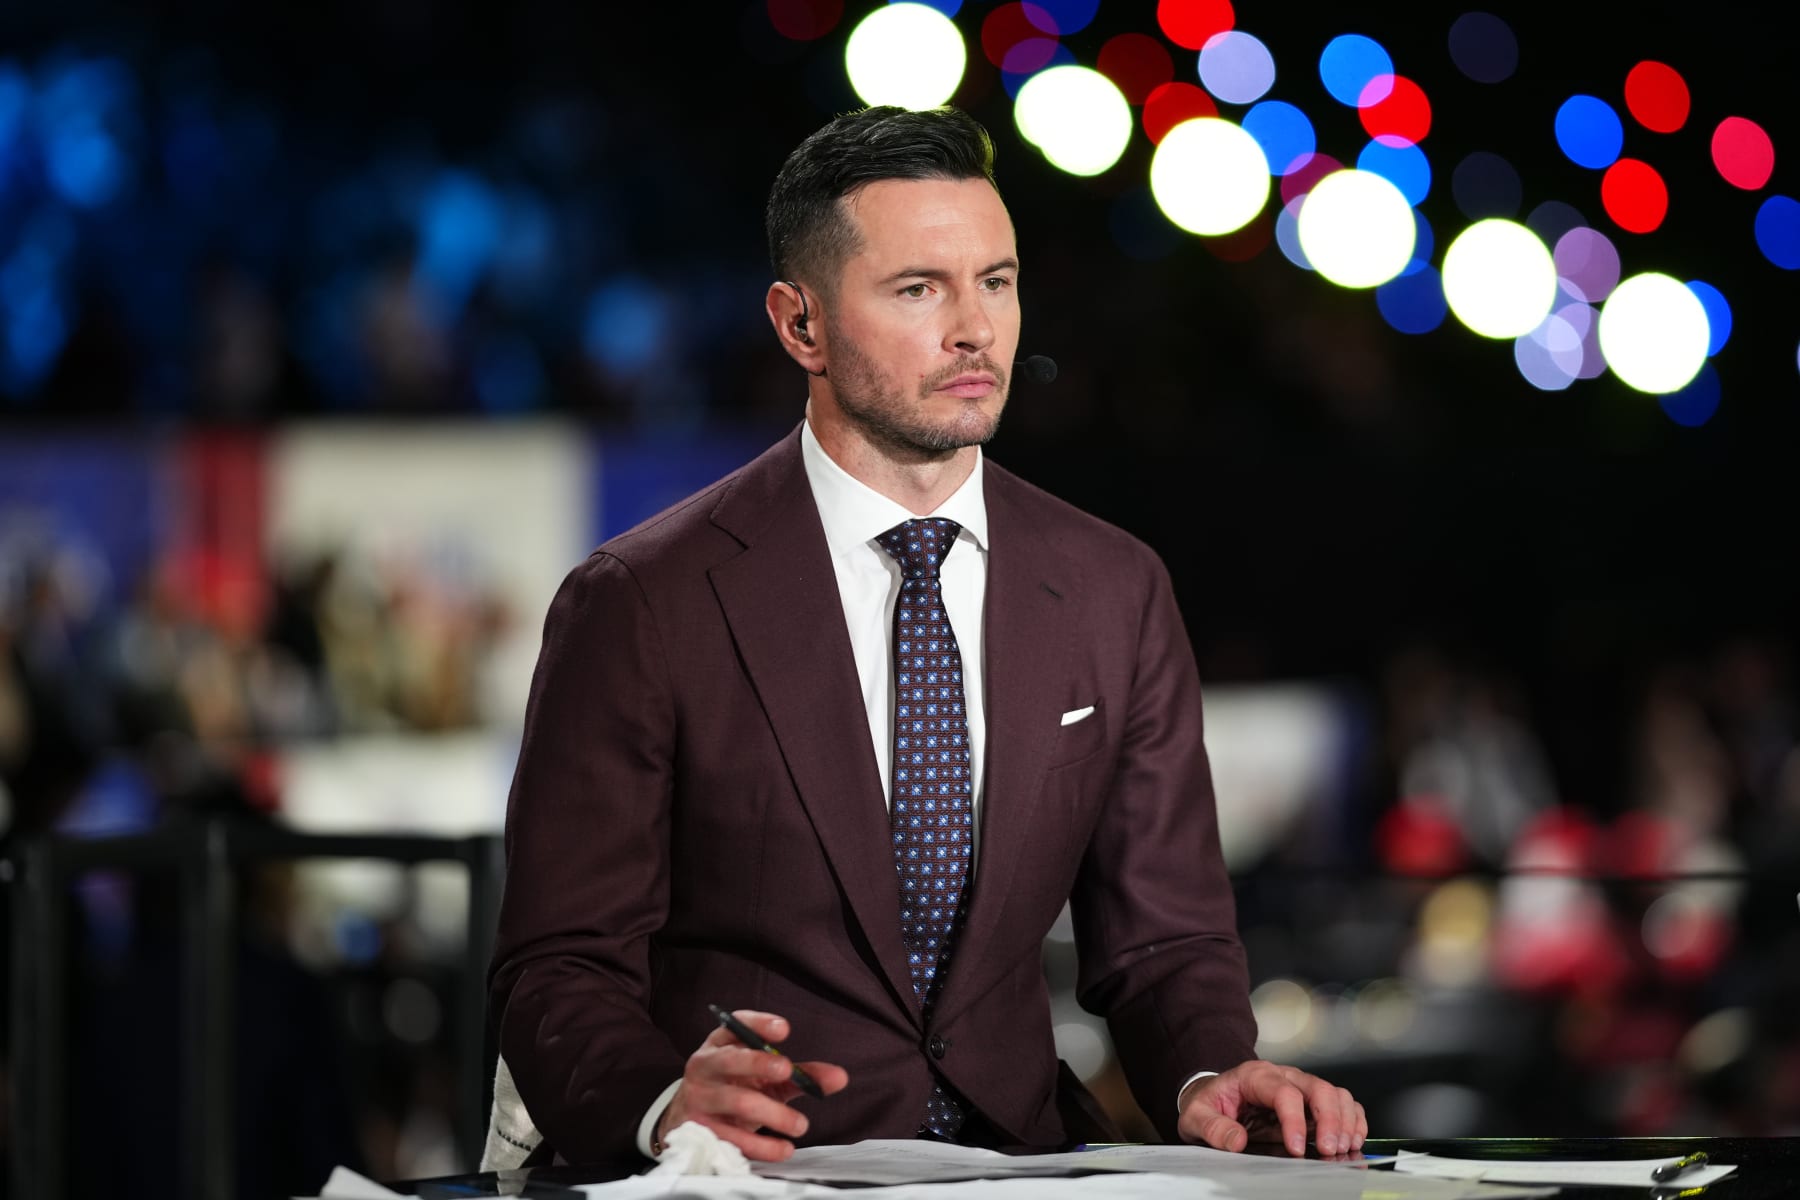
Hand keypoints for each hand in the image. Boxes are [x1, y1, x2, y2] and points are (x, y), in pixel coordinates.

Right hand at [654, 1010, 848, 1161]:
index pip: (736, 1025)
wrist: (688, 1116)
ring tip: (800, 1124)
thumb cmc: (734, 1086)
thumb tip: (839, 1078)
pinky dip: (762, 1146)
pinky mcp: (701, 1130)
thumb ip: (802, 1074)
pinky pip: (733, 1138)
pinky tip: (783, 1148)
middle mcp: (706, 1065)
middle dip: (759, 1063)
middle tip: (788, 1070)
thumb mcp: (765, 1076)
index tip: (784, 1029)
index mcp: (721, 1043)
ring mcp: (700, 1098)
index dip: (758, 1024)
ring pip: (737, 1102)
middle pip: (731, 1060)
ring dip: (773, 1113)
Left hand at [1176, 1060, 1365, 1157]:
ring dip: (1344, 1121)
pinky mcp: (1310, 1101)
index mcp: (1254, 1075)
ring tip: (1341, 1148)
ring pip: (1335, 1094)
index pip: (1283, 1092)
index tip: (1296, 1149)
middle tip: (1328, 1150)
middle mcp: (1283, 1076)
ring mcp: (1300, 1086)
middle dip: (1330, 1120)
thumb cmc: (1208, 1104)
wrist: (1212, 1095)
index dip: (1294, 1120)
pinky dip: (1353, 1120)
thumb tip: (1236, 1141)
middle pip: (1318, 1088)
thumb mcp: (1196, 1115)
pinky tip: (1352, 1140)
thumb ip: (1213, 1127)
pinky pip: (1341, 1103)